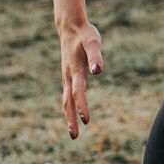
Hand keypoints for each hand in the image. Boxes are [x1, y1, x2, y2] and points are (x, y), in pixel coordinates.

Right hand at [59, 21, 103, 139]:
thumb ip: (95, 56)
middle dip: (71, 119)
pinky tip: (73, 114)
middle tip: (75, 136)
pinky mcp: (68, 76)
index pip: (79, 92)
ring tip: (73, 132)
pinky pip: (67, 95)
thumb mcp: (93, 42)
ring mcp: (66, 77)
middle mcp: (68, 76)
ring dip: (69, 116)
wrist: (70, 27)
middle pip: (68, 101)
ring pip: (66, 100)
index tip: (86, 120)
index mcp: (75, 70)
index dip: (82, 106)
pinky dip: (69, 107)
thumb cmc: (85, 35)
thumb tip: (98, 71)